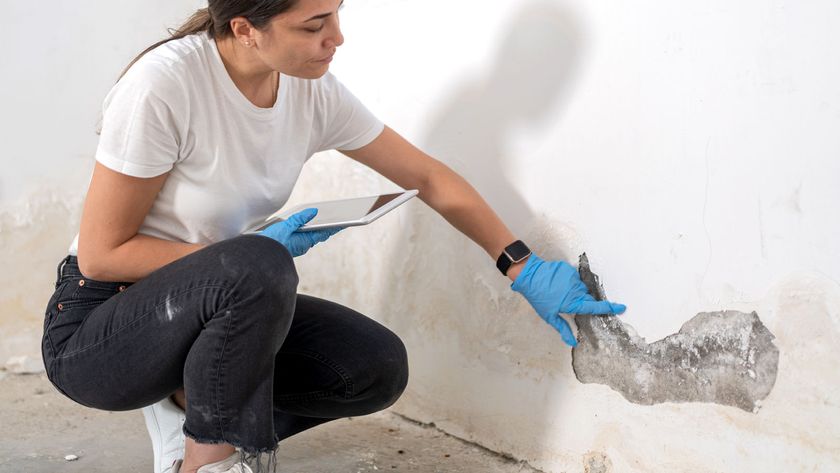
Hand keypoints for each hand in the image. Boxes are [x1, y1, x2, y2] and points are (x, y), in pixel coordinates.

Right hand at [258, 208, 343, 256]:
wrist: (257, 256)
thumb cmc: (270, 243)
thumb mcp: (285, 226)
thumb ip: (299, 219)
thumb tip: (313, 212)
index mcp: (304, 240)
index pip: (323, 232)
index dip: (334, 227)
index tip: (344, 223)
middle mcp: (302, 245)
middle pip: (318, 235)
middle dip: (327, 228)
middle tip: (337, 221)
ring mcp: (297, 246)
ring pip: (310, 237)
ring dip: (317, 230)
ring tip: (325, 222)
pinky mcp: (290, 246)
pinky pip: (302, 238)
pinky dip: (307, 232)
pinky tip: (306, 227)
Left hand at [511, 254, 625, 346]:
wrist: (529, 275)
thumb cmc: (538, 297)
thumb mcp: (549, 316)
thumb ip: (563, 328)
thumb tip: (573, 342)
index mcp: (573, 303)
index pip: (595, 307)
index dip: (609, 308)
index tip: (622, 307)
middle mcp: (576, 290)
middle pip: (588, 298)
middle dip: (584, 302)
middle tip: (569, 303)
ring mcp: (573, 278)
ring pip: (581, 288)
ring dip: (575, 292)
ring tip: (560, 293)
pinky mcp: (569, 269)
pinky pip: (574, 278)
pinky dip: (570, 282)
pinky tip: (558, 284)